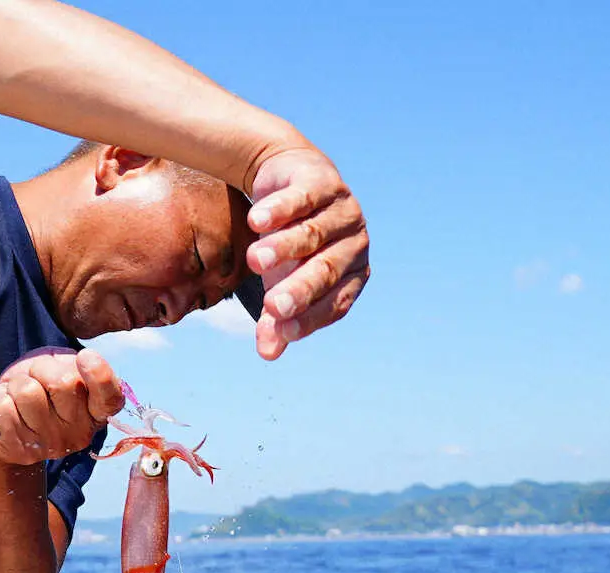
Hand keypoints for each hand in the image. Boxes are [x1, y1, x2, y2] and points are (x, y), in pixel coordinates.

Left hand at [0, 348, 124, 465]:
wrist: (0, 417)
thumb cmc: (36, 385)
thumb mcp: (58, 366)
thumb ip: (68, 365)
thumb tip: (62, 380)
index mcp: (97, 412)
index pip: (110, 398)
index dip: (100, 375)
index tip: (84, 356)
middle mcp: (80, 433)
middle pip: (64, 382)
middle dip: (41, 368)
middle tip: (35, 378)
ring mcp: (50, 445)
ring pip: (28, 392)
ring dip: (16, 385)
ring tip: (19, 396)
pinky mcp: (19, 450)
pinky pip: (3, 407)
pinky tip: (6, 412)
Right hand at [246, 148, 370, 359]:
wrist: (287, 184)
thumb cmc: (290, 246)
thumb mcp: (279, 283)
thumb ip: (275, 318)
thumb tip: (267, 354)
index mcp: (351, 276)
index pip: (335, 304)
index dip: (309, 318)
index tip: (282, 330)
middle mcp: (354, 244)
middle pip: (326, 270)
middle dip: (299, 289)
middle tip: (272, 305)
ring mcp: (343, 210)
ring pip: (313, 233)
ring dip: (284, 248)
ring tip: (255, 261)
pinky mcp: (323, 181)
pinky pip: (302, 198)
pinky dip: (279, 210)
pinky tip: (256, 221)